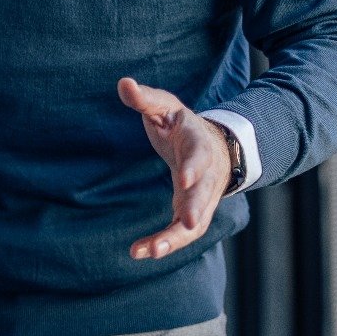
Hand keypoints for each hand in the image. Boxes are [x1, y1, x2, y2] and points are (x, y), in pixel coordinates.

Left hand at [118, 77, 233, 260]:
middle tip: (188, 223)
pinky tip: (141, 252)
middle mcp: (206, 173)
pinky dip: (166, 243)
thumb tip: (123, 83)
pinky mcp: (194, 211)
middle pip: (205, 193)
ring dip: (177, 237)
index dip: (194, 165)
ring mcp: (203, 195)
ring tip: (151, 251)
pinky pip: (183, 232)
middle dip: (197, 208)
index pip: (200, 154)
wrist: (213, 145)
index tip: (185, 178)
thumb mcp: (165, 107)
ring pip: (197, 221)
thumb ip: (145, 99)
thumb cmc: (182, 125)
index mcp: (198, 142)